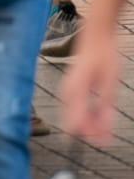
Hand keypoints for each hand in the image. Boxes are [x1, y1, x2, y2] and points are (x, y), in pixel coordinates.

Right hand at [61, 23, 121, 143]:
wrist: (96, 36)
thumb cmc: (104, 56)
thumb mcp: (110, 83)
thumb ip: (105, 107)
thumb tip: (105, 128)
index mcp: (75, 90)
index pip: (75, 121)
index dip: (88, 134)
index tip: (103, 142)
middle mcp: (67, 92)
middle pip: (73, 121)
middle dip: (89, 132)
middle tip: (106, 140)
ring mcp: (67, 90)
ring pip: (74, 116)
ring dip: (88, 126)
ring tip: (105, 132)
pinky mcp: (71, 88)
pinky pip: (75, 108)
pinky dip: (87, 117)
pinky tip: (99, 120)